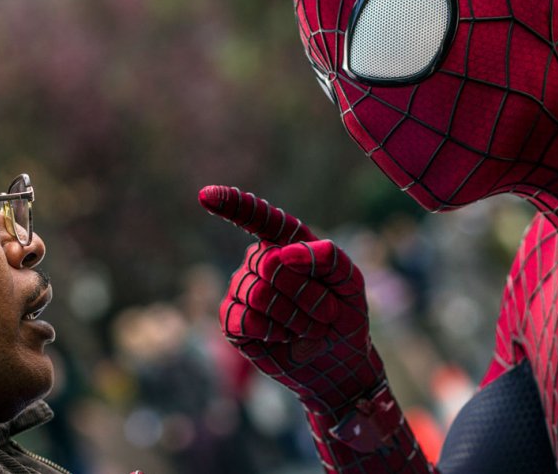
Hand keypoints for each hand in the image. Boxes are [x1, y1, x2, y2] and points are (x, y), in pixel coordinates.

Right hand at [199, 185, 384, 414]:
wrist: (337, 361)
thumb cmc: (344, 314)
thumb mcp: (351, 282)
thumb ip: (327, 258)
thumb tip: (284, 254)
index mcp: (287, 242)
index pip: (258, 218)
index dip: (233, 205)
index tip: (206, 196)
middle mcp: (260, 261)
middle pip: (270, 266)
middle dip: (306, 294)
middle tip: (325, 313)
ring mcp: (242, 291)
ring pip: (257, 295)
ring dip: (294, 318)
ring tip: (308, 327)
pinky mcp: (233, 322)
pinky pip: (243, 320)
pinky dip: (271, 331)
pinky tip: (283, 336)